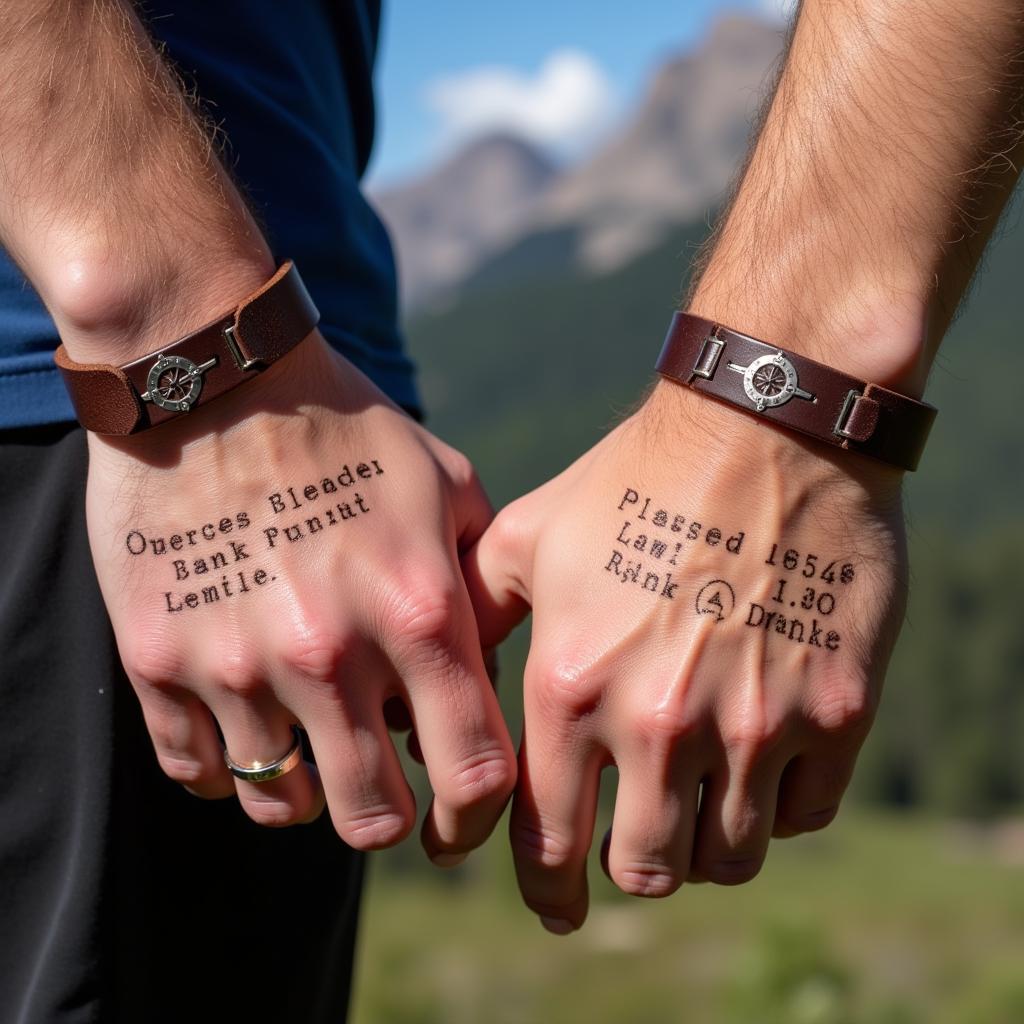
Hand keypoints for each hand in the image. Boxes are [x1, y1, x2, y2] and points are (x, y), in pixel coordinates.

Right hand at [86, 332, 515, 860]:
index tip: (462, 815)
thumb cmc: (347, 428)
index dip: (478, 814)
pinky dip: (229, 766)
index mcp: (417, 609)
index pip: (475, 771)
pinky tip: (246, 723)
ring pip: (279, 804)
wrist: (214, 377)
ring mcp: (235, 661)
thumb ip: (483, 585)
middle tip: (385, 789)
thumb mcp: (447, 484)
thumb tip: (485, 673)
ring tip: (311, 745)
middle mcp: (329, 650)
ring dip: (307, 791)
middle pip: (372, 817)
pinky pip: (196, 769)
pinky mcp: (158, 657)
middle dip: (389, 817)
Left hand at [466, 382, 905, 930]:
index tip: (552, 905)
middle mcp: (659, 721)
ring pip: (730, 858)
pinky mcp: (838, 712)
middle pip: (644, 870)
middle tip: (629, 853)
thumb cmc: (635, 477)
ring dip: (706, 848)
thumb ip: (479, 620)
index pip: (547, 841)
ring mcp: (755, 722)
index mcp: (573, 685)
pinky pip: (805, 814)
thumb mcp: (531, 536)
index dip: (545, 889)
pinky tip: (759, 766)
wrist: (766, 424)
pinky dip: (777, 808)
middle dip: (629, 872)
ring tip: (696, 809)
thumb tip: (445, 687)